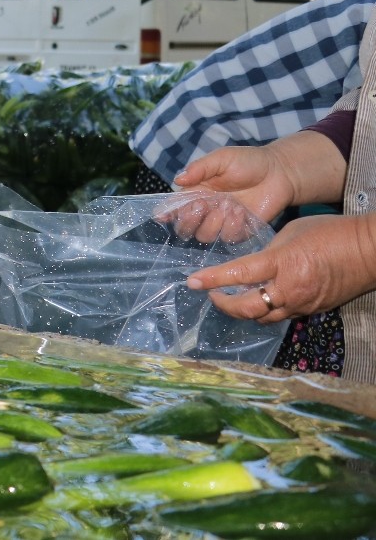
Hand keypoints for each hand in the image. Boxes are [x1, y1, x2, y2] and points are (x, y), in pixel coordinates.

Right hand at [171, 144, 296, 224]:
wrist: (280, 173)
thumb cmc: (249, 162)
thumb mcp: (222, 158)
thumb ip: (199, 168)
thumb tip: (177, 179)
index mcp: (196, 192)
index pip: (174, 207)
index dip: (166, 213)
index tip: (163, 216)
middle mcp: (206, 210)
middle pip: (185, 228)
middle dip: (189, 220)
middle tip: (202, 206)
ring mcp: (222, 222)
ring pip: (205, 235)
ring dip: (214, 222)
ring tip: (229, 205)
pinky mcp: (240, 231)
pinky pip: (228, 237)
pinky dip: (233, 226)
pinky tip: (242, 212)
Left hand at [188, 213, 375, 321]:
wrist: (370, 251)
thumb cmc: (332, 232)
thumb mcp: (292, 233)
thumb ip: (268, 251)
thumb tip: (252, 263)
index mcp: (283, 263)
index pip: (239, 274)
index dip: (213, 280)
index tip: (192, 282)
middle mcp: (291, 289)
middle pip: (248, 308)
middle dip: (224, 304)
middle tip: (211, 293)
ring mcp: (303, 304)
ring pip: (264, 317)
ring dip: (243, 311)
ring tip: (230, 298)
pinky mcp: (314, 310)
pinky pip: (283, 315)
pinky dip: (266, 310)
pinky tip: (259, 300)